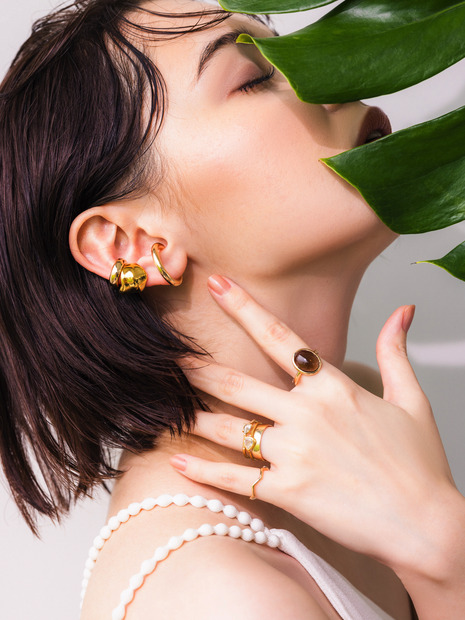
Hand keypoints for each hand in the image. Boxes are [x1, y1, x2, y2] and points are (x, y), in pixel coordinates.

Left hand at [171, 276, 457, 577]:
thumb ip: (394, 352)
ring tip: (163, 407)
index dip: (244, 307)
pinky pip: (235, 479)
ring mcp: (295, 454)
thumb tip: (402, 312)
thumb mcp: (412, 400)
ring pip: (228, 429)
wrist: (426, 526)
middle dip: (198, 368)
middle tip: (168, 355)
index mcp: (333, 387)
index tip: (216, 284)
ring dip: (193, 416)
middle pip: (238, 383)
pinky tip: (178, 461)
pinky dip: (203, 471)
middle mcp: (307, 414)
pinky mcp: (288, 492)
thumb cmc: (418, 465)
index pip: (280, 338)